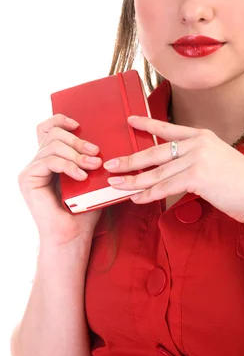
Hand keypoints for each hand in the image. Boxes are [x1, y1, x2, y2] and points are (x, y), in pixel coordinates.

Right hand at [18, 114, 103, 246]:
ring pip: (53, 145)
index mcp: (51, 158)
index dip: (61, 119)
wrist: (74, 236)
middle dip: (78, 140)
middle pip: (53, 133)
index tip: (80, 125)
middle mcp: (38, 161)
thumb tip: (105, 137)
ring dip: (77, 154)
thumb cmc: (85, 209)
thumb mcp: (93, 177)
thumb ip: (92, 157)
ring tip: (93, 166)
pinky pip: (49, 160)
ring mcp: (31, 170)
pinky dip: (68, 166)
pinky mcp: (27, 179)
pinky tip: (81, 177)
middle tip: (96, 153)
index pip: (48, 127)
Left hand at [103, 115, 243, 223]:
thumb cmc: (240, 182)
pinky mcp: (197, 176)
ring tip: (115, 184)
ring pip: (156, 172)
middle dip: (129, 160)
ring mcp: (197, 158)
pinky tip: (136, 198)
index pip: (168, 128)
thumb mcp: (218, 160)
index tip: (130, 120)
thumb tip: (173, 170)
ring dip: (133, 180)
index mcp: (202, 136)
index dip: (147, 123)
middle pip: (155, 152)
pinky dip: (148, 194)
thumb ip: (196, 160)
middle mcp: (197, 143)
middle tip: (110, 165)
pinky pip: (165, 187)